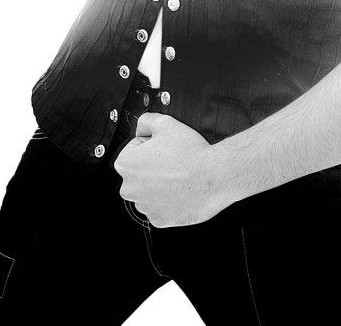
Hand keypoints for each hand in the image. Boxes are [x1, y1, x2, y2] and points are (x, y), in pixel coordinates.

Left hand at [113, 113, 234, 227]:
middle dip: (153, 165)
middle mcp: (129, 189)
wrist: (214, 176)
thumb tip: (141, 127)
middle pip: (140, 172)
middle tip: (174, 160)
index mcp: (126, 164)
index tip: (165, 147)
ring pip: (150, 190)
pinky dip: (170, 200)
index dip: (152, 144)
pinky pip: (161, 207)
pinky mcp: (159, 220)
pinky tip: (181, 189)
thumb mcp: (166, 123)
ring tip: (179, 175)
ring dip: (160, 184)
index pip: (134, 148)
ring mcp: (144, 207)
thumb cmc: (191, 152)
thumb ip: (146, 120)